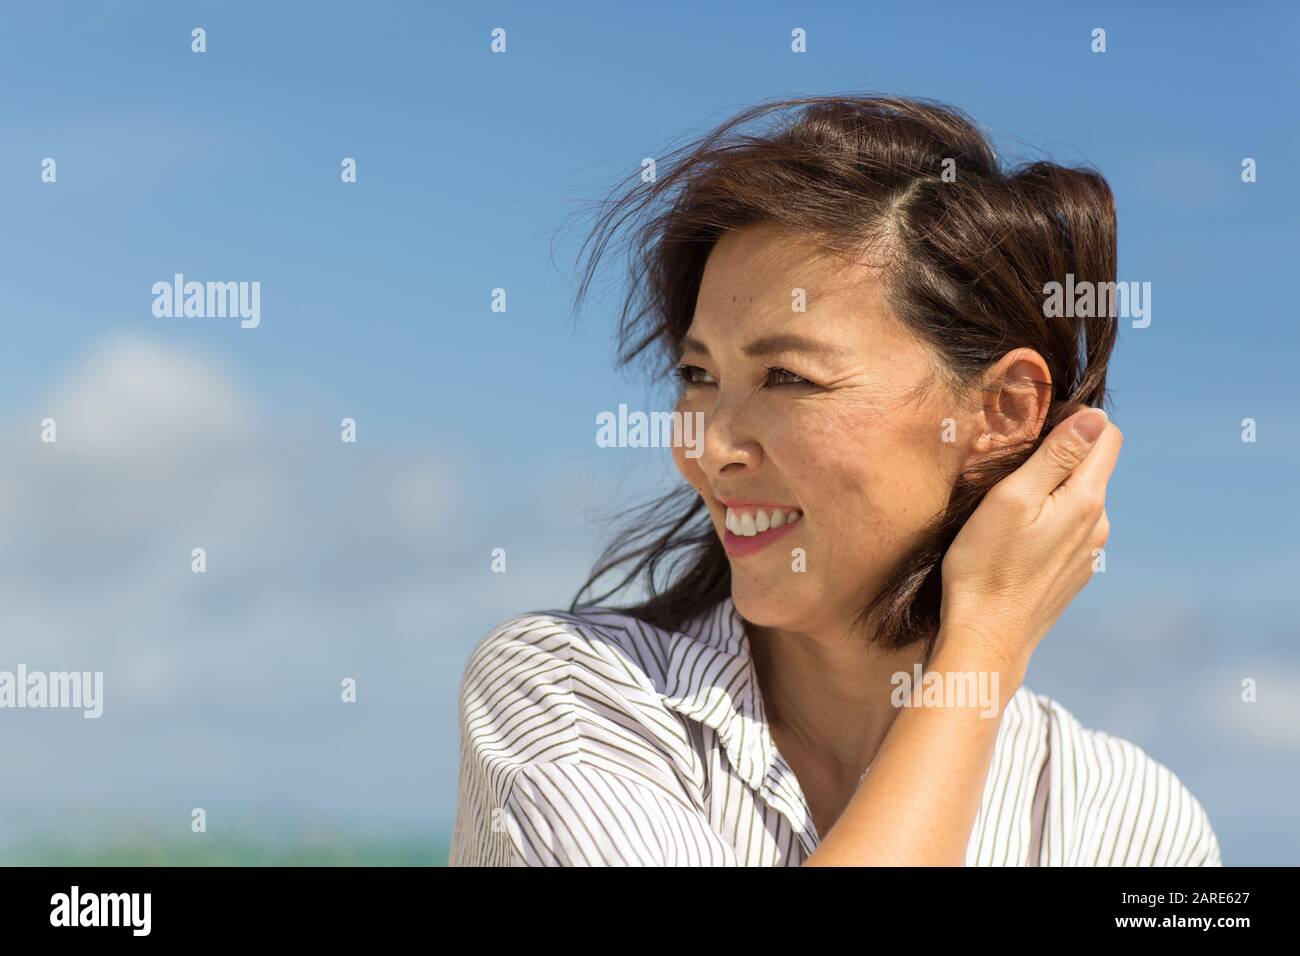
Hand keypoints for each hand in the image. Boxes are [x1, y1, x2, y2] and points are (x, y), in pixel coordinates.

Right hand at [935, 405, 1122, 675]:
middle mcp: (1098, 525)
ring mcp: (1088, 553)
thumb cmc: (987, 565)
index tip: (1035, 434)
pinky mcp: (1073, 574)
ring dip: (1050, 495)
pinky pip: (1067, 531)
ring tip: (1006, 512)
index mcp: (1086, 500)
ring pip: (1077, 501)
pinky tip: (1014, 543)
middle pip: (1091, 468)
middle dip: (1058, 460)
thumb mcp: (1012, 498)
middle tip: (1008, 474)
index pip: (1107, 437)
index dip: (1075, 423)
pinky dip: (1046, 524)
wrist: (986, 638)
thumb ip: (1056, 456)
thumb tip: (1096, 417)